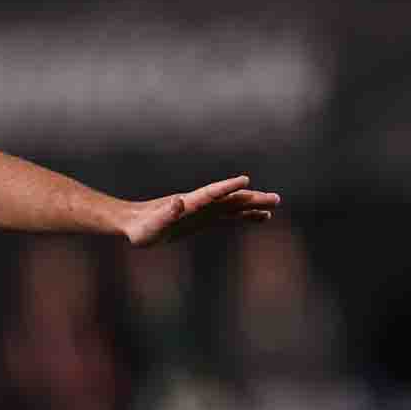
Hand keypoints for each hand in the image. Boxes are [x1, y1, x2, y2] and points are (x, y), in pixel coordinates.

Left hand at [124, 175, 279, 246]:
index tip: (245, 181)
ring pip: (233, 206)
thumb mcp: (150, 225)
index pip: (211, 193)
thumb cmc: (140, 228)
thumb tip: (177, 201)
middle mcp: (199, 204)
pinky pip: (229, 216)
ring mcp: (204, 211)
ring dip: (253, 205)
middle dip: (251, 198)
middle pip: (229, 199)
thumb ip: (164, 214)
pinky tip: (261, 217)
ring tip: (274, 205)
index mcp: (188, 204)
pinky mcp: (204, 220)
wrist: (134, 225)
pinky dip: (245, 216)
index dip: (227, 187)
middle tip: (276, 199)